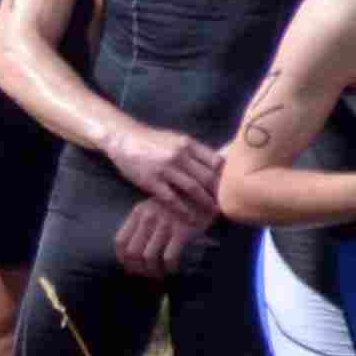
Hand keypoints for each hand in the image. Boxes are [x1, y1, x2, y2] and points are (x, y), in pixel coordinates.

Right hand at [107, 124, 223, 217]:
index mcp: (188, 144)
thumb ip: (194, 151)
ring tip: (214, 212)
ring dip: (206, 202)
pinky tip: (191, 217)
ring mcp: (164, 168)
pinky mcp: (151, 181)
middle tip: (227, 204)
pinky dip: (184, 210)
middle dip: (219, 193)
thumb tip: (217, 164)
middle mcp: (179, 155)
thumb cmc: (152, 140)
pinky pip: (172, 199)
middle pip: (208, 177)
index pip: (216, 162)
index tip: (232, 187)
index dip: (227, 176)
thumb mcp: (176, 139)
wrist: (123, 138)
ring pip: (193, 188)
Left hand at [111, 194, 200, 279]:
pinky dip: (169, 267)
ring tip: (160, 274)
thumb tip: (133, 250)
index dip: (123, 258)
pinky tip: (173, 269)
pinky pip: (169, 257)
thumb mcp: (154, 207)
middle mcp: (148, 218)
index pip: (120, 240)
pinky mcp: (182, 232)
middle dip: (138, 268)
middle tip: (147, 275)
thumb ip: (142, 222)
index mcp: (138, 212)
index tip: (130, 266)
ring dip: (153, 271)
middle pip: (133, 252)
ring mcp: (165, 225)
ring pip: (148, 257)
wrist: (207, 195)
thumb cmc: (180, 205)